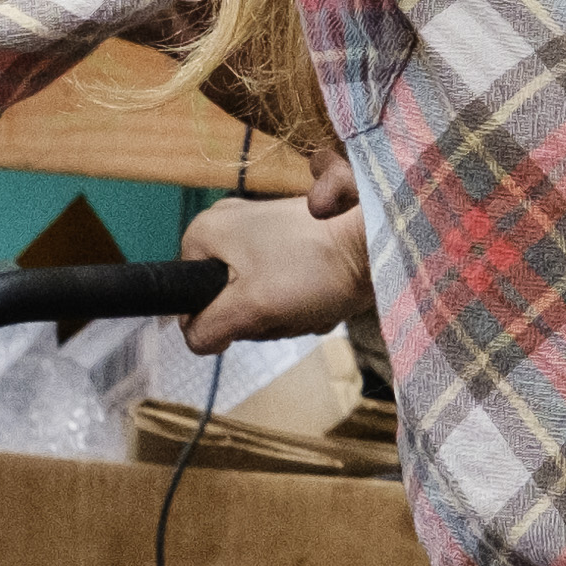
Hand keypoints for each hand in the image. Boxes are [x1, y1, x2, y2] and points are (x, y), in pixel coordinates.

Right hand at [182, 174, 371, 354]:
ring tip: (308, 299)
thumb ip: (209, 328)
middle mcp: (229, 225)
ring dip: (284, 314)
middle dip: (259, 317)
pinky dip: (301, 301)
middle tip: (284, 306)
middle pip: (226, 300)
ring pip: (258, 300)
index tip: (251, 313)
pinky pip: (283, 289)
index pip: (189, 298)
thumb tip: (194, 340)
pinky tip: (321, 294)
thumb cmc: (314, 268)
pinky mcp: (292, 245)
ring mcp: (262, 234)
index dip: (219, 317)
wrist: (376, 240)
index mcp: (206, 231)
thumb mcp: (250, 308)